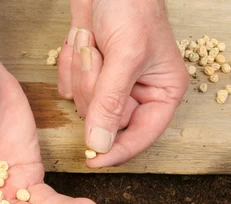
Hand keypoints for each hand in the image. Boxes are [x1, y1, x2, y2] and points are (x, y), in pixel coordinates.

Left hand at [57, 0, 188, 167]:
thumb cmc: (131, 5)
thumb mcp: (126, 55)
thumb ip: (112, 103)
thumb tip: (101, 144)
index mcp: (162, 92)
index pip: (142, 136)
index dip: (118, 151)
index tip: (94, 161)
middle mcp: (138, 92)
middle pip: (106, 120)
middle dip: (95, 88)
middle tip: (100, 56)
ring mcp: (111, 84)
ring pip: (83, 105)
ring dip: (81, 71)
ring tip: (93, 41)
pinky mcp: (89, 74)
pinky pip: (68, 87)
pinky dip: (69, 64)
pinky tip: (82, 39)